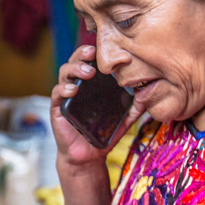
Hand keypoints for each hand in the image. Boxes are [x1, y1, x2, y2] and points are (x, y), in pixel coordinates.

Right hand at [51, 45, 131, 169]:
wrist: (88, 156)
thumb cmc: (102, 134)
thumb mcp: (122, 119)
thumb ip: (134, 107)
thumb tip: (147, 94)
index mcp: (92, 84)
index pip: (92, 61)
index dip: (97, 52)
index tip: (108, 48)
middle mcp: (78, 85)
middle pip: (76, 60)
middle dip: (83, 53)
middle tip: (93, 52)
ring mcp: (66, 95)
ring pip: (64, 72)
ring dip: (75, 68)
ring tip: (87, 72)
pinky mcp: (58, 107)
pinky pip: (57, 93)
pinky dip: (64, 88)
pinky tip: (73, 90)